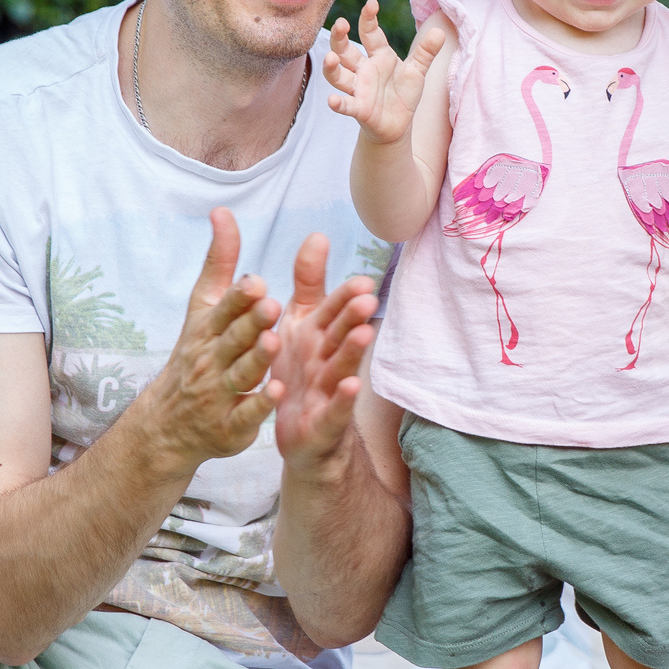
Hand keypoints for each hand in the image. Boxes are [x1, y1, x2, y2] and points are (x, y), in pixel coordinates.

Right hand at [134, 209, 282, 470]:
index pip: (223, 309)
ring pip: (240, 375)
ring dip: (256, 360)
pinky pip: (246, 414)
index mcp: (209, 329)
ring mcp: (219, 393)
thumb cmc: (197, 354)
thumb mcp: (203, 308)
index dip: (239, 297)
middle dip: (251, 323)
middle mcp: (212, 359)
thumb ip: (219, 262)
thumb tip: (223, 211)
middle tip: (272, 306)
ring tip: (274, 343)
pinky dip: (260, 405)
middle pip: (233, 340)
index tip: (256, 282)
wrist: (168, 423)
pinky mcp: (231, 426)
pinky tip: (278, 392)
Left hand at [271, 232, 379, 472]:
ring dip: (352, 351)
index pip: (334, 310)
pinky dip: (341, 400)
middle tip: (367, 298)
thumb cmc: (302, 370)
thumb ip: (309, 282)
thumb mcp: (300, 322)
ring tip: (363, 334)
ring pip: (340, 367)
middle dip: (353, 317)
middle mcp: (326, 359)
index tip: (362, 280)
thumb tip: (317, 235)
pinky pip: (332, 410)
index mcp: (318, 334)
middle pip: (341, 335)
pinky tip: (349, 387)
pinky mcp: (323, 423)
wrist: (301, 434)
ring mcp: (327, 392)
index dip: (346, 296)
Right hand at [324, 0, 445, 144]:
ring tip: (331, 58)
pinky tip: (332, 101)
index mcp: (379, 56)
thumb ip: (426, 53)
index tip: (371, 3)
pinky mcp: (359, 109)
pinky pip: (346, 105)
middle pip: (345, 50)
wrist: (397, 125)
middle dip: (340, 37)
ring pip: (339, 76)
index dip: (369, 18)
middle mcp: (364, 70)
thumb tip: (440, 32)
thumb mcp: (417, 71)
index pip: (370, 33)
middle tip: (341, 23)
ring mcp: (359, 89)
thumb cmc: (402, 94)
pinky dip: (338, 103)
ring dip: (332, 68)